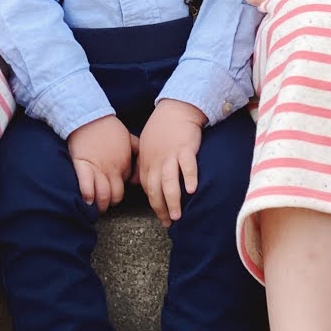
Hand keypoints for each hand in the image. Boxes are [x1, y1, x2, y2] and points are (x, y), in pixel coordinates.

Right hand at [67, 114, 135, 212]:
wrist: (90, 116)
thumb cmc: (109, 127)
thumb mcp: (129, 139)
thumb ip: (137, 154)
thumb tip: (138, 174)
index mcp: (124, 163)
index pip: (125, 187)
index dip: (118, 193)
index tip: (112, 194)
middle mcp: (112, 169)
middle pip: (115, 195)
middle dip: (110, 203)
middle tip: (104, 204)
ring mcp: (97, 168)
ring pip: (103, 194)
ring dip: (100, 204)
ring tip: (95, 207)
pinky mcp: (82, 164)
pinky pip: (86, 185)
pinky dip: (87, 195)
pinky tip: (87, 200)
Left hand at [137, 100, 203, 225]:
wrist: (176, 108)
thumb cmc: (162, 128)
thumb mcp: (145, 145)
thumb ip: (142, 165)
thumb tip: (138, 182)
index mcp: (146, 162)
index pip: (148, 188)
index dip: (154, 204)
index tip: (162, 216)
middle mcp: (156, 161)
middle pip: (156, 190)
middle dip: (161, 209)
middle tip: (169, 222)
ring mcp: (171, 155)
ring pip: (169, 182)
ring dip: (173, 200)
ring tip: (178, 215)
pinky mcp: (185, 148)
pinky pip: (187, 165)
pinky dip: (189, 178)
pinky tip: (192, 190)